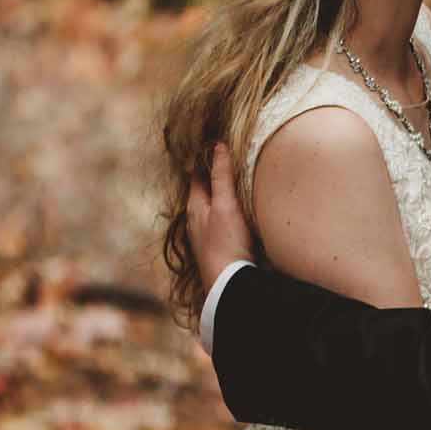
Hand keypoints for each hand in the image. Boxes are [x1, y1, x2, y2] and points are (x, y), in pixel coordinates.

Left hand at [186, 141, 256, 292]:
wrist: (228, 282)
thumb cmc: (225, 242)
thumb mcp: (225, 205)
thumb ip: (221, 177)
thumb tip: (218, 147)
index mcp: (195, 207)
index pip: (197, 176)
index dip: (205, 161)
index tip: (216, 148)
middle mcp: (196, 221)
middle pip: (202, 193)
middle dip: (212, 179)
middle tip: (225, 164)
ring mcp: (205, 236)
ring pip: (209, 210)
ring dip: (218, 198)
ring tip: (232, 188)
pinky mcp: (217, 249)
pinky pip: (218, 225)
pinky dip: (225, 215)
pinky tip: (235, 219)